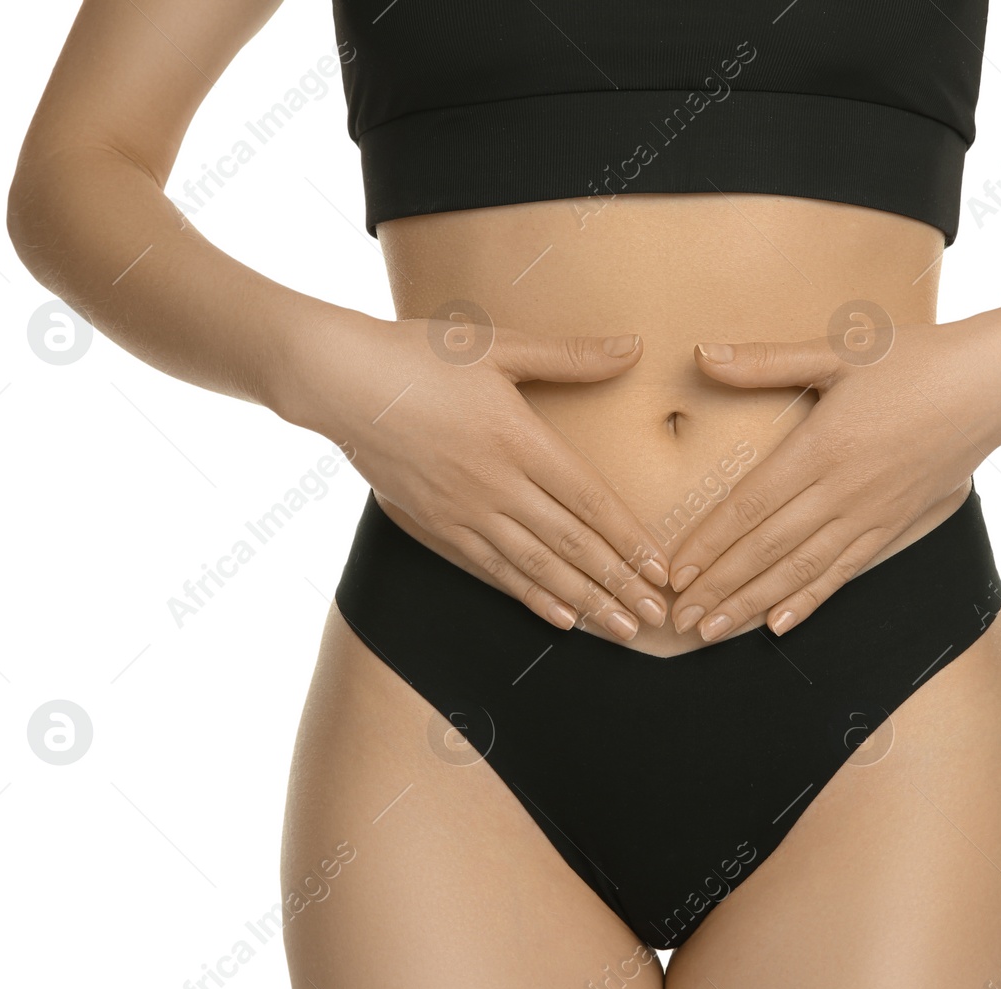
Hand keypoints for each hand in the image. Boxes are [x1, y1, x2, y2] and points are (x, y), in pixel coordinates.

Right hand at [277, 309, 672, 639]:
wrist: (339, 382)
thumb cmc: (420, 356)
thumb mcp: (498, 346)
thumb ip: (569, 356)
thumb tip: (632, 349)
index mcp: (519, 439)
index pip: (590, 501)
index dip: (630, 540)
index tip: (661, 569)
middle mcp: (496, 485)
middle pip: (570, 544)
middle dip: (618, 584)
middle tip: (655, 616)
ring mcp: (463, 512)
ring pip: (536, 568)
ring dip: (583, 602)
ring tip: (620, 629)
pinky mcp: (435, 527)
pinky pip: (492, 571)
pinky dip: (530, 597)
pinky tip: (559, 618)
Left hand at [668, 314, 1000, 639]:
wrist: (995, 386)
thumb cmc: (916, 358)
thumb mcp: (839, 349)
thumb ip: (767, 360)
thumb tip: (701, 355)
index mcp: (824, 445)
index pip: (752, 506)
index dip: (710, 543)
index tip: (675, 571)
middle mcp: (844, 490)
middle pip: (769, 549)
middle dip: (720, 587)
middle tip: (679, 617)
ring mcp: (872, 514)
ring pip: (802, 570)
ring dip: (753, 604)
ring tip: (714, 632)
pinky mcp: (894, 525)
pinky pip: (845, 572)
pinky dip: (809, 601)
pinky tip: (779, 625)